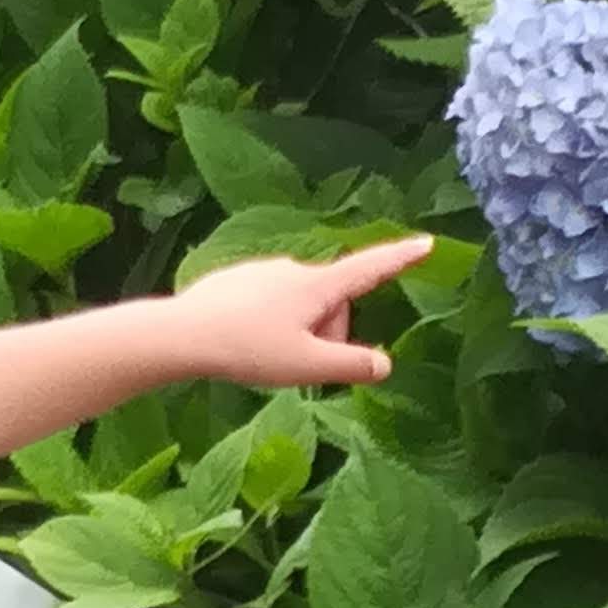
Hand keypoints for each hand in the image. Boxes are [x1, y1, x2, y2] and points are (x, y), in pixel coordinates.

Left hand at [171, 235, 434, 387]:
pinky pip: (270, 302)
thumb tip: (384, 364)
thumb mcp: (306, 366)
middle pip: (331, 303)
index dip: (400, 259)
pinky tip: (244, 343)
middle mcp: (293, 269)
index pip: (370, 270)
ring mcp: (263, 271)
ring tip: (267, 357)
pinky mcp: (237, 279)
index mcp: (317, 286)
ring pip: (301, 304)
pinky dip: (270, 323)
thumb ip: (350, 365)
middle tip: (302, 365)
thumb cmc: (249, 349)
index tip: (425, 242)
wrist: (182, 333)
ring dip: (299, 331)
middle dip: (328, 333)